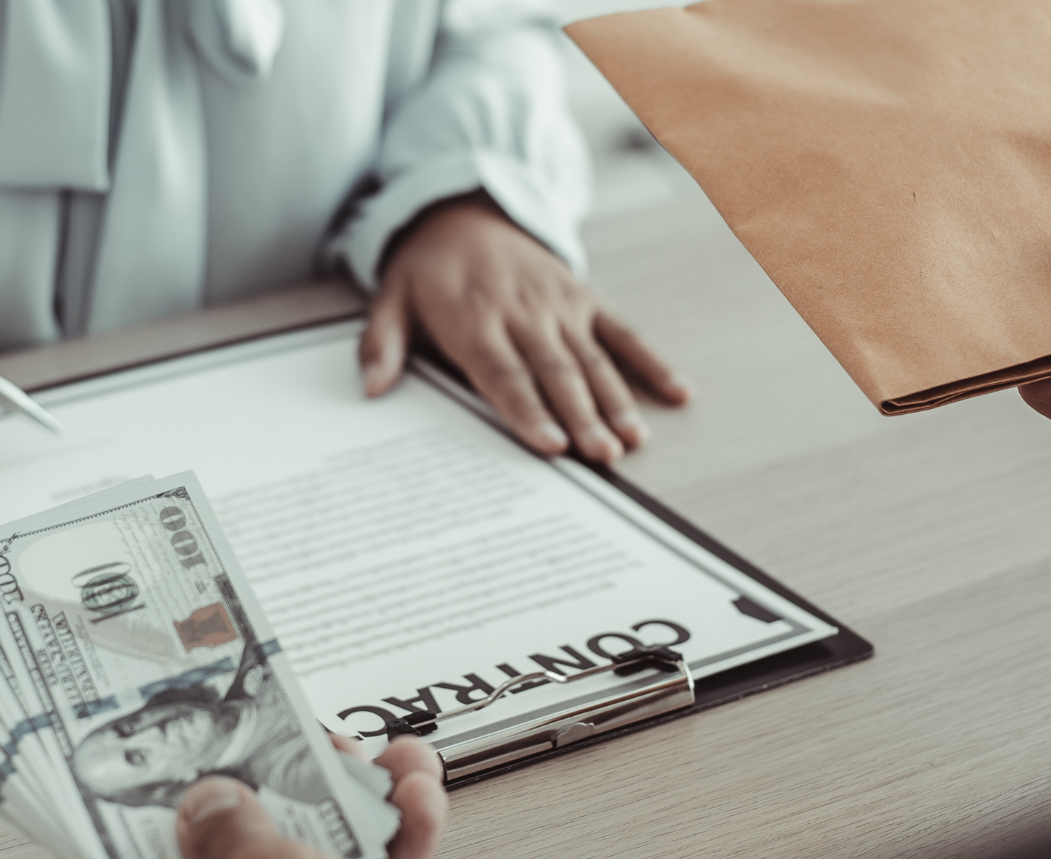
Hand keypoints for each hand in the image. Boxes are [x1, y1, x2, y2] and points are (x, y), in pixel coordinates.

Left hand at [361, 192, 689, 462]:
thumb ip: (382, 343)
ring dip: (616, 402)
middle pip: (555, 373)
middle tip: (603, 457)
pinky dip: (652, 361)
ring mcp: (559, 305)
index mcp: (473, 317)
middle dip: (582, 416)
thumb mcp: (391, 298)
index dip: (527, 409)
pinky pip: (624, 331)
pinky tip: (677, 391)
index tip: (549, 444)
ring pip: (592, 359)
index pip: (503, 372)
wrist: (466, 209)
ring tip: (632, 441)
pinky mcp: (585, 299)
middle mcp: (522, 312)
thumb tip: (372, 388)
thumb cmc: (428, 269)